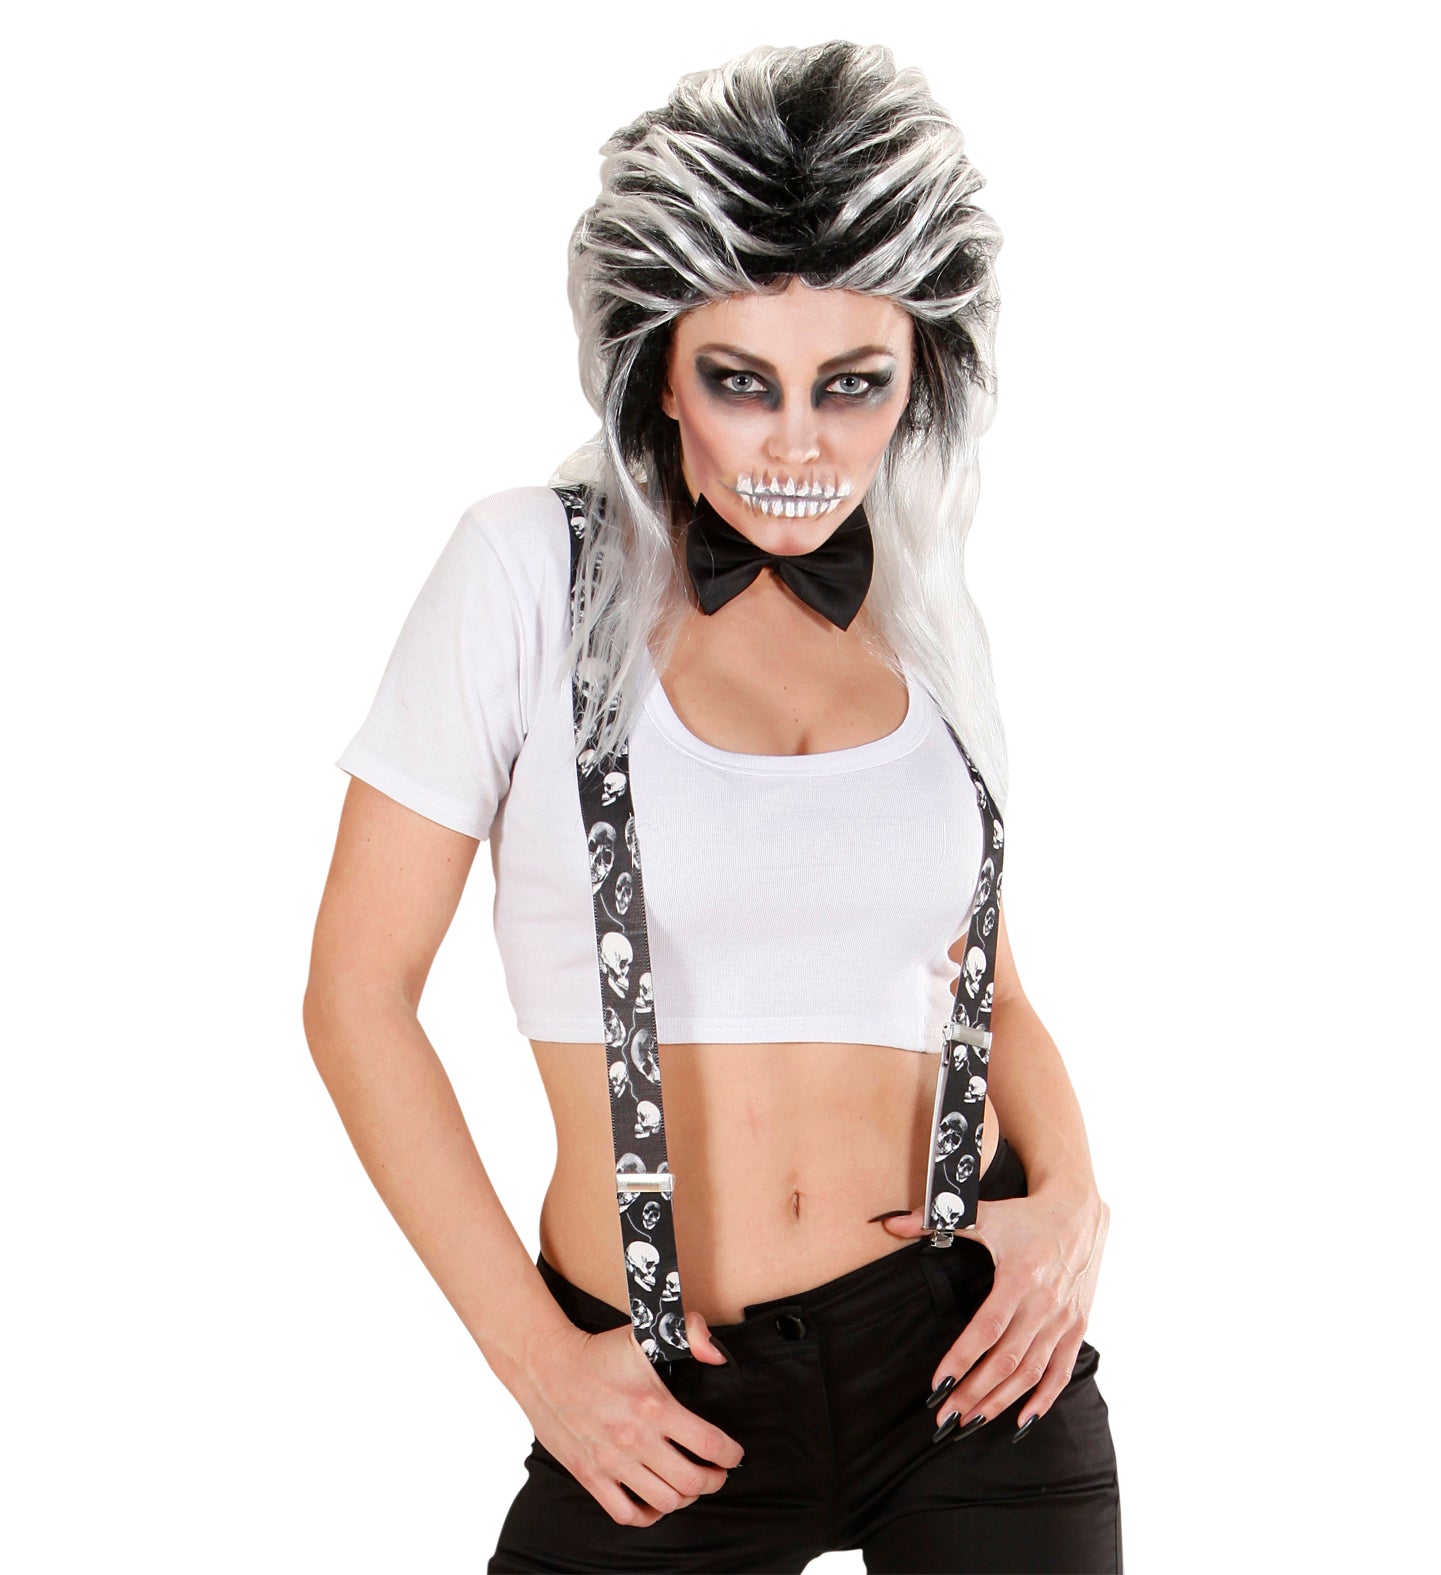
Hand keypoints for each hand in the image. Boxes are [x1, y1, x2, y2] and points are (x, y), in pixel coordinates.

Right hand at [516, 1308, 744, 1526]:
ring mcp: (611, 1461)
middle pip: (691, 1481)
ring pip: (664, 1501)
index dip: (730, 1453)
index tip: (733, 1453)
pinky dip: (648, 1515)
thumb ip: (691, 1332)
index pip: (708, 1444)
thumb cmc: (598, 1351)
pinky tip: (656, 1500)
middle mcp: (635, 1439)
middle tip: (717, 1472)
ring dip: (686, 1498)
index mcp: (653, 1406)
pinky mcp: (590, 1475)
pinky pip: (626, 1514)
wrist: (547, 1366)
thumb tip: (718, 1355)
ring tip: (690, 1485)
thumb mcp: (646, 1331)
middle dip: (714, 1479)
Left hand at [880, 1182, 1109, 1434]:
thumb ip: (933, 1220)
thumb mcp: (982, 1213)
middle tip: (947, 1416)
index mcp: (1019, 1277)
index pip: (986, 1329)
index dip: (962, 1359)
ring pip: (1032, 1373)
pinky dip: (1044, 1400)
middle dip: (975, 1392)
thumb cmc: (1025, 1216)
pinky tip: (1022, 1421)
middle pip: (1007, 1360)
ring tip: (973, 1422)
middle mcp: (1044, 1304)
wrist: (1078, 1212)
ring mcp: (1063, 1320)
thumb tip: (890, 1224)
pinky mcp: (1077, 1327)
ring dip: (1002, 1402)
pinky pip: (1061, 1372)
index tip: (939, 1384)